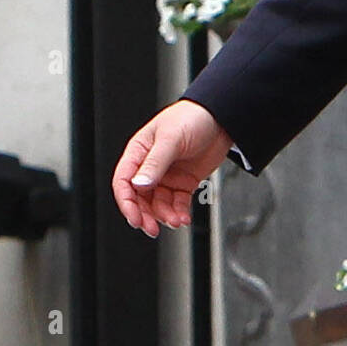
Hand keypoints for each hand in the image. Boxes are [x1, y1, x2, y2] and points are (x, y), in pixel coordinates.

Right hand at [111, 99, 232, 237]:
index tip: (135, 218)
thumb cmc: (193, 117)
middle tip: (152, 228)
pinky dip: (179, 213)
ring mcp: (167, 175)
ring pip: (158, 204)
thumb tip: (138, 185)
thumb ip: (155, 163)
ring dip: (165, 215)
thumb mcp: (171, 138)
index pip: (124, 181)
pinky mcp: (184, 182)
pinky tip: (183, 218)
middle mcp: (150, 166)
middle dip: (145, 215)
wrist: (222, 117)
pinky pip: (177, 203)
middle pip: (139, 198)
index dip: (126, 202)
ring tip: (176, 221)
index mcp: (140, 152)